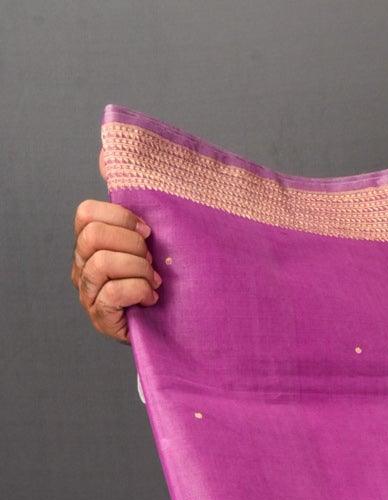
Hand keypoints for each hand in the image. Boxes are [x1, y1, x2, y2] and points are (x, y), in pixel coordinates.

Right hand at [72, 156, 160, 342]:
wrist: (171, 323)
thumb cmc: (160, 275)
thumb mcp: (149, 236)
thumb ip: (131, 200)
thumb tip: (106, 154)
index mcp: (90, 240)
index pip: (86, 213)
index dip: (120, 217)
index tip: (148, 232)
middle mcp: (82, 264)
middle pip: (94, 236)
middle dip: (132, 245)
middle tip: (152, 260)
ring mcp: (88, 291)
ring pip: (102, 264)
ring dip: (138, 269)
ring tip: (154, 280)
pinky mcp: (100, 317)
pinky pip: (113, 293)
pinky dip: (139, 291)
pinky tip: (151, 298)